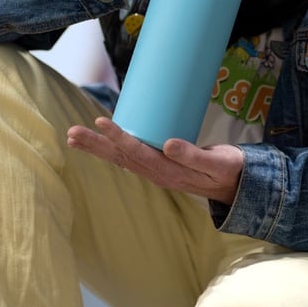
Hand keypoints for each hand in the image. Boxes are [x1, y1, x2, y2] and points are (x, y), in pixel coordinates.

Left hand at [67, 117, 241, 204]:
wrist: (235, 184)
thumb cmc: (228, 170)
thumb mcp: (216, 164)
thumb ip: (193, 155)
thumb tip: (168, 144)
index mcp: (169, 172)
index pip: (138, 153)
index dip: (119, 137)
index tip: (101, 122)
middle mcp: (158, 173)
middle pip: (122, 158)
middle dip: (97, 145)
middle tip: (71, 134)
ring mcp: (157, 170)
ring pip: (122, 158)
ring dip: (99, 147)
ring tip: (74, 137)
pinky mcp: (160, 165)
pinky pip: (131, 157)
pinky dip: (113, 148)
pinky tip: (101, 142)